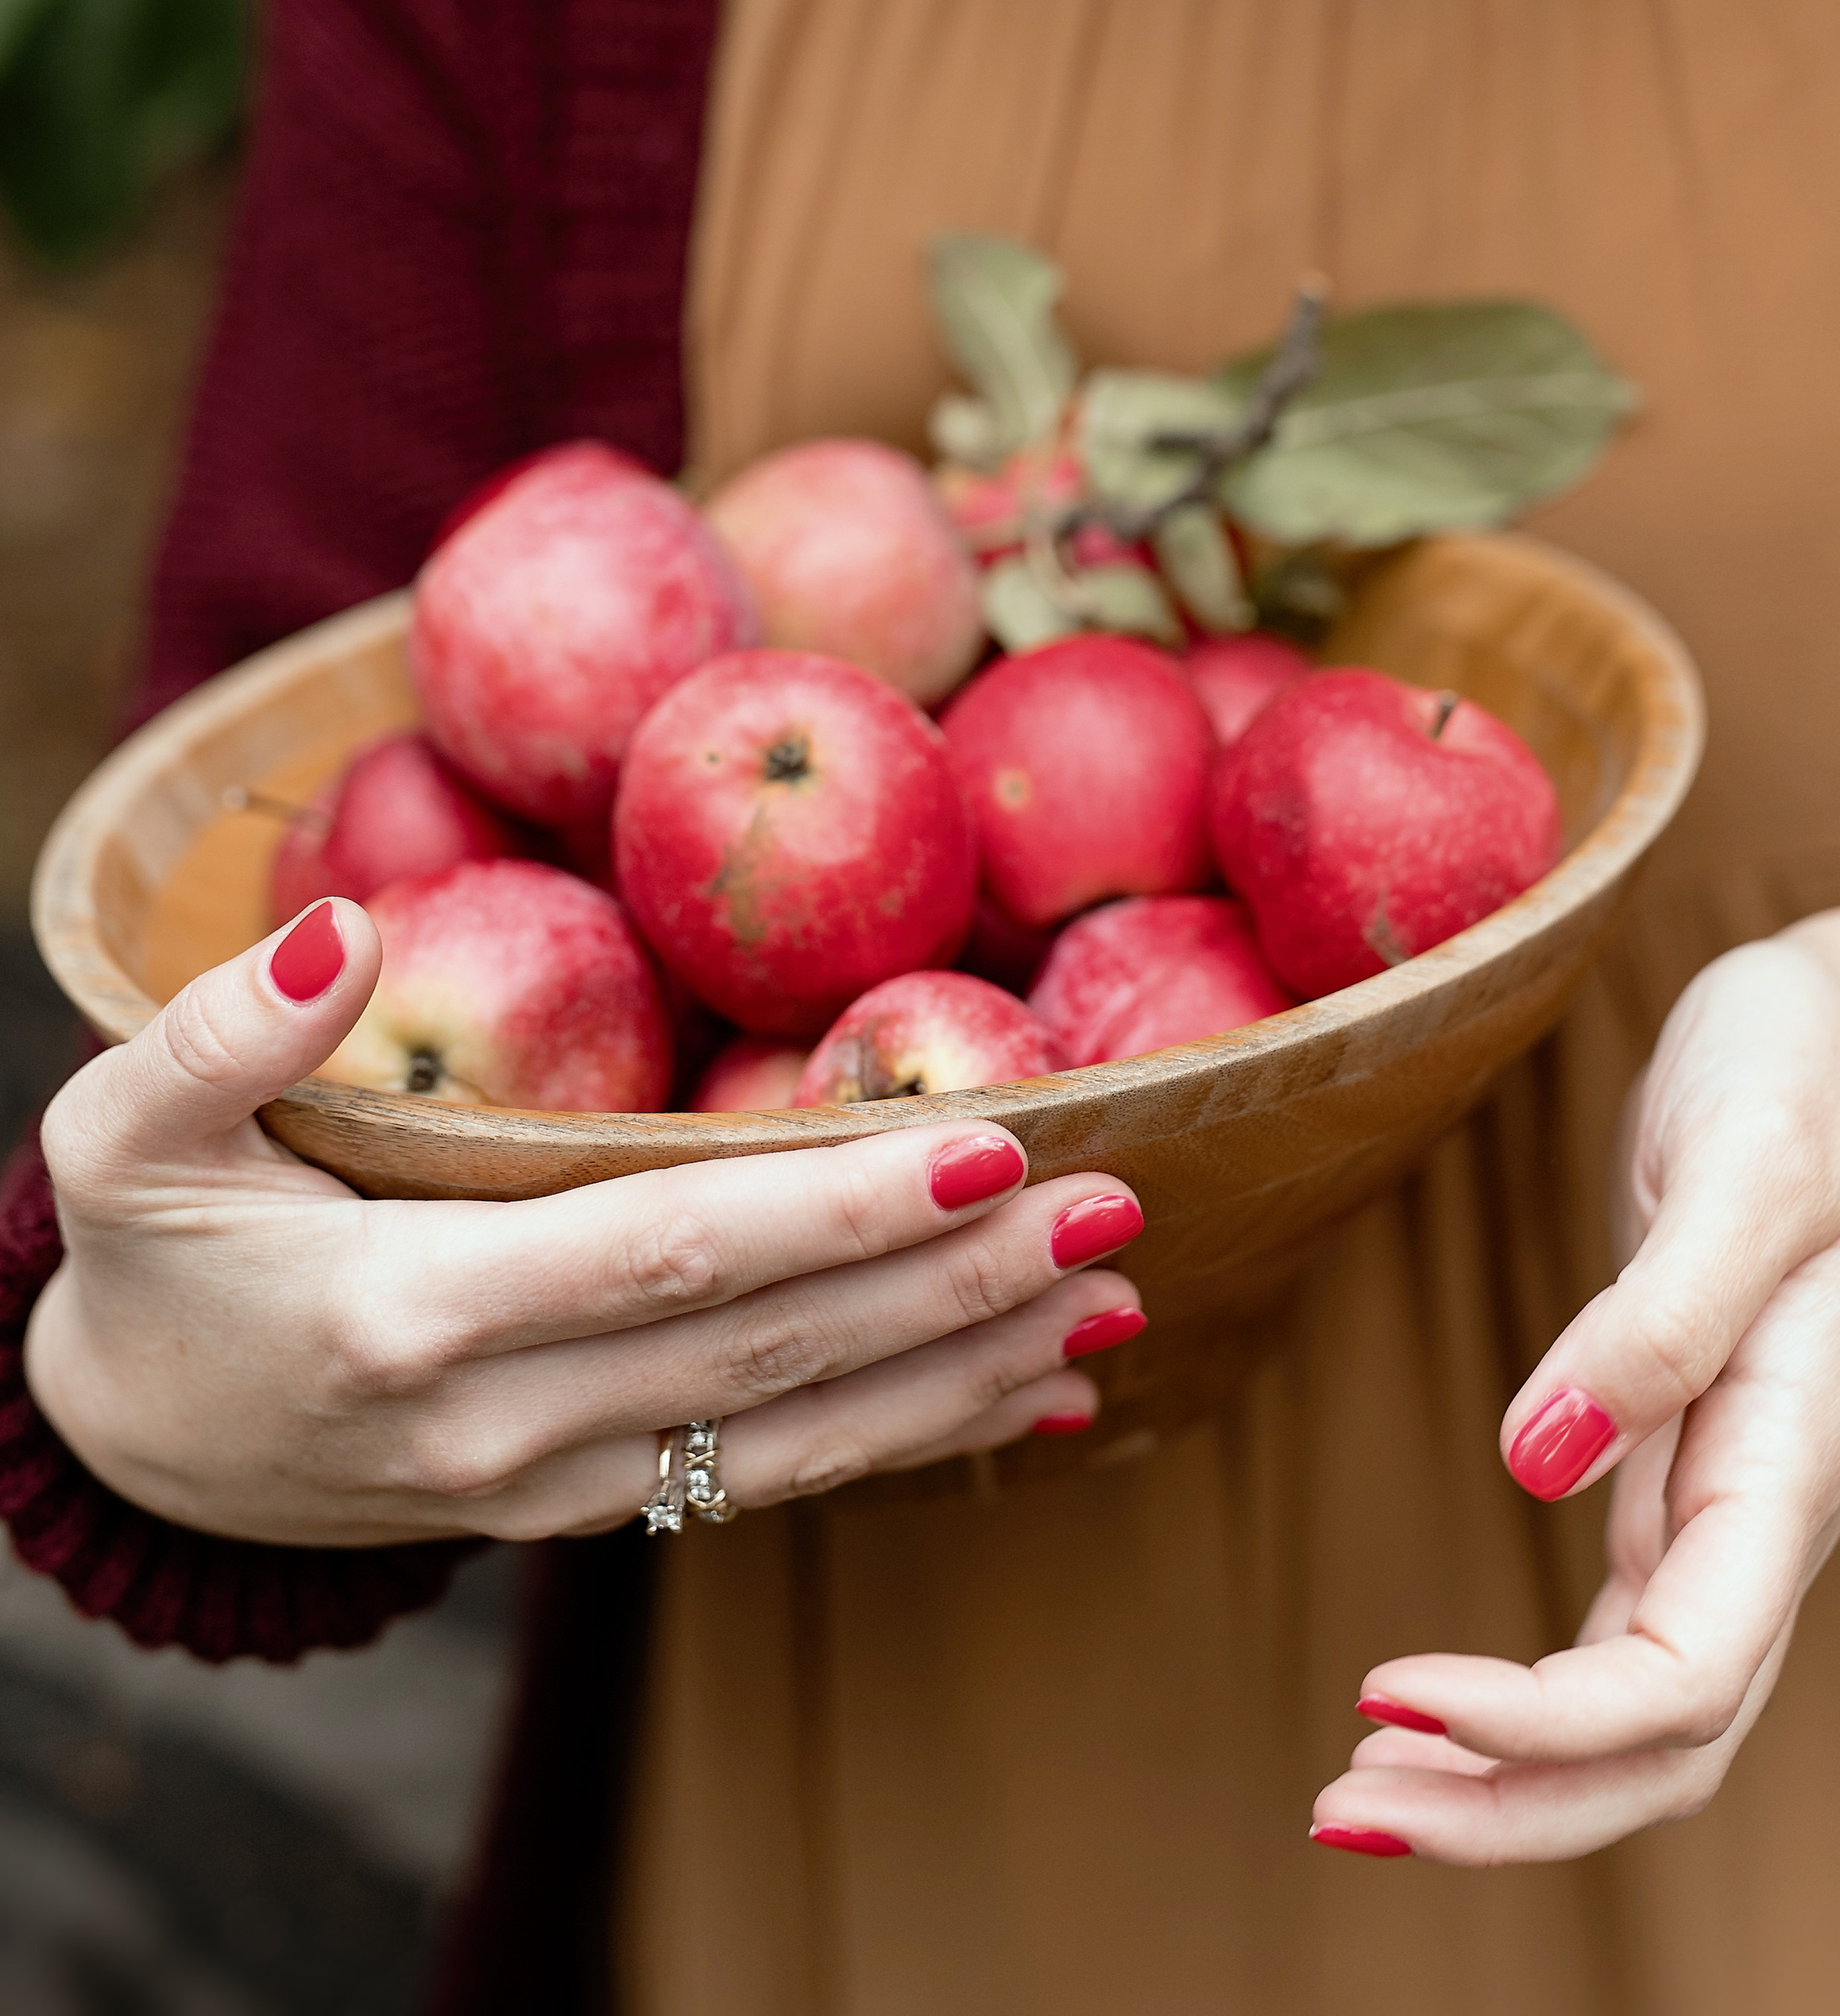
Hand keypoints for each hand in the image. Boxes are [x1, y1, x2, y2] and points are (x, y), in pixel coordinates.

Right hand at [26, 901, 1142, 1543]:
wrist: (138, 1446)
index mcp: (410, 1312)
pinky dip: (909, 1433)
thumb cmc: (149, 1256)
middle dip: (955, 1279)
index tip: (986, 1145)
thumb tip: (339, 930)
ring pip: (798, 1427)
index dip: (835, 1209)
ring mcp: (556, 1484)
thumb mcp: (126, 1135)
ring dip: (967, 1364)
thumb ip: (220, 1033)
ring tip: (1113, 1297)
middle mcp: (506, 1422)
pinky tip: (1028, 1390)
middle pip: (772, 1346)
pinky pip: (773, 1470)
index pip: (669, 1249)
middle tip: (1116, 1202)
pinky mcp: (588, 1505)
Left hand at [1310, 911, 1839, 1863]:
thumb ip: (1657, 1315)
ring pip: (1635, 1718)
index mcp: (1794, 1461)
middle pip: (1663, 1746)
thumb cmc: (1799, 1078)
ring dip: (1504, 1778)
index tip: (1386, 1692)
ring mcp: (1722, 1504)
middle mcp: (1765, 1514)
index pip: (1683, 1672)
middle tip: (1336, 1808)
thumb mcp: (1743, 1164)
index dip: (1543, 1722)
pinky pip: (1607, 1644)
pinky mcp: (1671, 1471)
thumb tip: (1535, 1458)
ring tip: (1354, 1786)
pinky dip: (1517, 1701)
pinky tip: (1422, 1706)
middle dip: (1510, 1807)